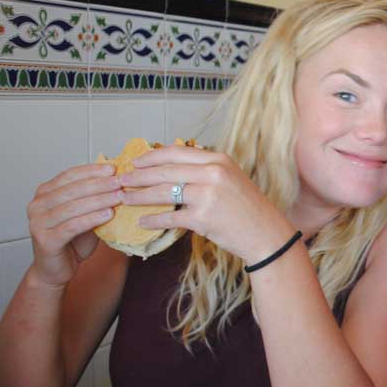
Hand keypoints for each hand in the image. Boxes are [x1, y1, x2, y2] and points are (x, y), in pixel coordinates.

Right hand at [26, 163, 123, 287]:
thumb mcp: (84, 214)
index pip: (69, 176)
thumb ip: (93, 198)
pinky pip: (72, 226)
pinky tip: (108, 214)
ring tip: (119, 196)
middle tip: (119, 181)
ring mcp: (38, 223)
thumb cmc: (71, 241)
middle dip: (98, 184)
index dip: (91, 171)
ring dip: (98, 200)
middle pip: (71, 190)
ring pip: (72, 207)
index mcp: (44, 193)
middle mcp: (37, 205)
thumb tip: (117, 179)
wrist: (55, 270)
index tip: (112, 168)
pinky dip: (91, 219)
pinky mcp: (45, 240)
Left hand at [117, 144, 292, 262]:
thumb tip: (172, 166)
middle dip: (139, 176)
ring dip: (139, 196)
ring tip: (124, 198)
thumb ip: (205, 170)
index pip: (176, 153)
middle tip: (121, 180)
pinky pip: (170, 217)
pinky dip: (153, 219)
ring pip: (163, 192)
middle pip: (165, 171)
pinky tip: (142, 221)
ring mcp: (208, 195)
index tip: (135, 162)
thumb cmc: (247, 208)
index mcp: (219, 159)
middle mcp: (213, 173)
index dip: (152, 157)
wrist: (266, 234)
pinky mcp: (203, 218)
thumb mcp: (230, 179)